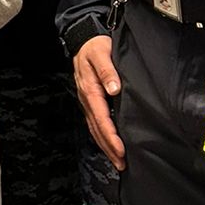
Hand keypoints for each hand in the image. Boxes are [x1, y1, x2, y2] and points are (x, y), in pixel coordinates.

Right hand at [73, 34, 124, 170]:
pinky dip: (101, 137)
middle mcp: (86, 100)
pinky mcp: (89, 102)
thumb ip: (107, 70)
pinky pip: (94, 123)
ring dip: (105, 146)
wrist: (82, 41)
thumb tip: (113, 88)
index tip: (121, 150)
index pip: (101, 118)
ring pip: (94, 129)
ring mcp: (87, 102)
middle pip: (97, 129)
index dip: (111, 136)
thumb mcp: (101, 53)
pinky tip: (109, 144)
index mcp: (90, 90)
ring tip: (117, 161)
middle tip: (121, 164)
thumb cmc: (94, 47)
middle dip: (109, 148)